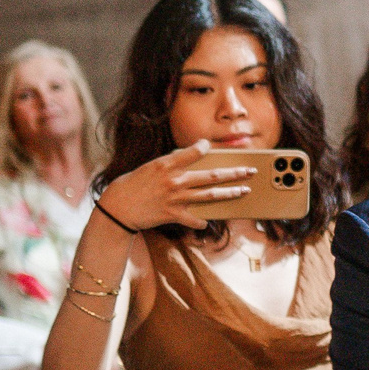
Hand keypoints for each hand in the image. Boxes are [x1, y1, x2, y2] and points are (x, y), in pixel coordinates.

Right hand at [98, 144, 256, 231]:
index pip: (193, 152)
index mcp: (167, 165)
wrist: (118, 207)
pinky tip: (207, 223)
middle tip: (250, 171)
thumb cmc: (132, 185)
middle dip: (234, 173)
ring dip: (230, 193)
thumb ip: (170, 164)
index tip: (211, 145)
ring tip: (244, 191)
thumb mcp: (150, 168)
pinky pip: (194, 219)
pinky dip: (201, 222)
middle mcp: (175, 180)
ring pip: (210, 195)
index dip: (204, 147)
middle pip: (212, 176)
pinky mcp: (172, 214)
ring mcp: (175, 198)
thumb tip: (188, 158)